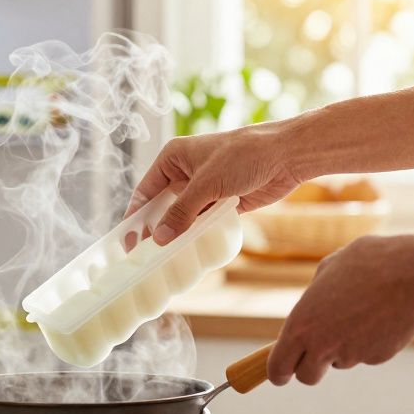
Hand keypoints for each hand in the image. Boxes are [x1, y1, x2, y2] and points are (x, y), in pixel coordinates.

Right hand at [126, 121, 308, 244]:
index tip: (127, 240)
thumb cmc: (243, 155)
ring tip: (162, 258)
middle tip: (143, 254)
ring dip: (176, 234)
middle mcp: (185, 172)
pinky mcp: (222, 201)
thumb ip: (181, 212)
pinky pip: (202, 222)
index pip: (145, 190)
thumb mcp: (206, 184)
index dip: (135, 216)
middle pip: (161, 206)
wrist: (286, 155)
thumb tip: (159, 238)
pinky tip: (187, 251)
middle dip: (154, 228)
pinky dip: (195, 235)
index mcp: (173, 158)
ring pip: (182, 216)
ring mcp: (204, 188)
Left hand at [268, 235, 413, 384]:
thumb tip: (314, 302)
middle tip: (317, 353)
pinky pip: (366, 355)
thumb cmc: (371, 262)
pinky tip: (380, 317)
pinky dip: (369, 343)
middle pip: (307, 377)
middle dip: (310, 368)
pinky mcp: (378, 357)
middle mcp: (323, 345)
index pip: (278, 366)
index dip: (278, 372)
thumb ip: (316, 291)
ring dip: (343, 348)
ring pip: (340, 362)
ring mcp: (352, 354)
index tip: (281, 374)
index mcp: (301, 324)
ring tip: (359, 315)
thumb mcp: (330, 267)